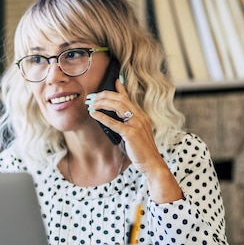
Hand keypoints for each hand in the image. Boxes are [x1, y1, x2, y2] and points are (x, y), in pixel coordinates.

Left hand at [87, 79, 181, 202]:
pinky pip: (114, 123)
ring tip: (91, 104)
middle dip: (105, 95)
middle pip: (120, 99)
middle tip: (93, 96)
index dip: (120, 88)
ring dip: (102, 103)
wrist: (152, 163)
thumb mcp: (133, 134)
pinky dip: (102, 117)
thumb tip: (109, 121)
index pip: (129, 98)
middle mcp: (140, 117)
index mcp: (141, 116)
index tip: (113, 81)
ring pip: (117, 106)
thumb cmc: (140, 151)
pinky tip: (93, 114)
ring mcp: (136, 124)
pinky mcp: (131, 133)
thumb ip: (124, 125)